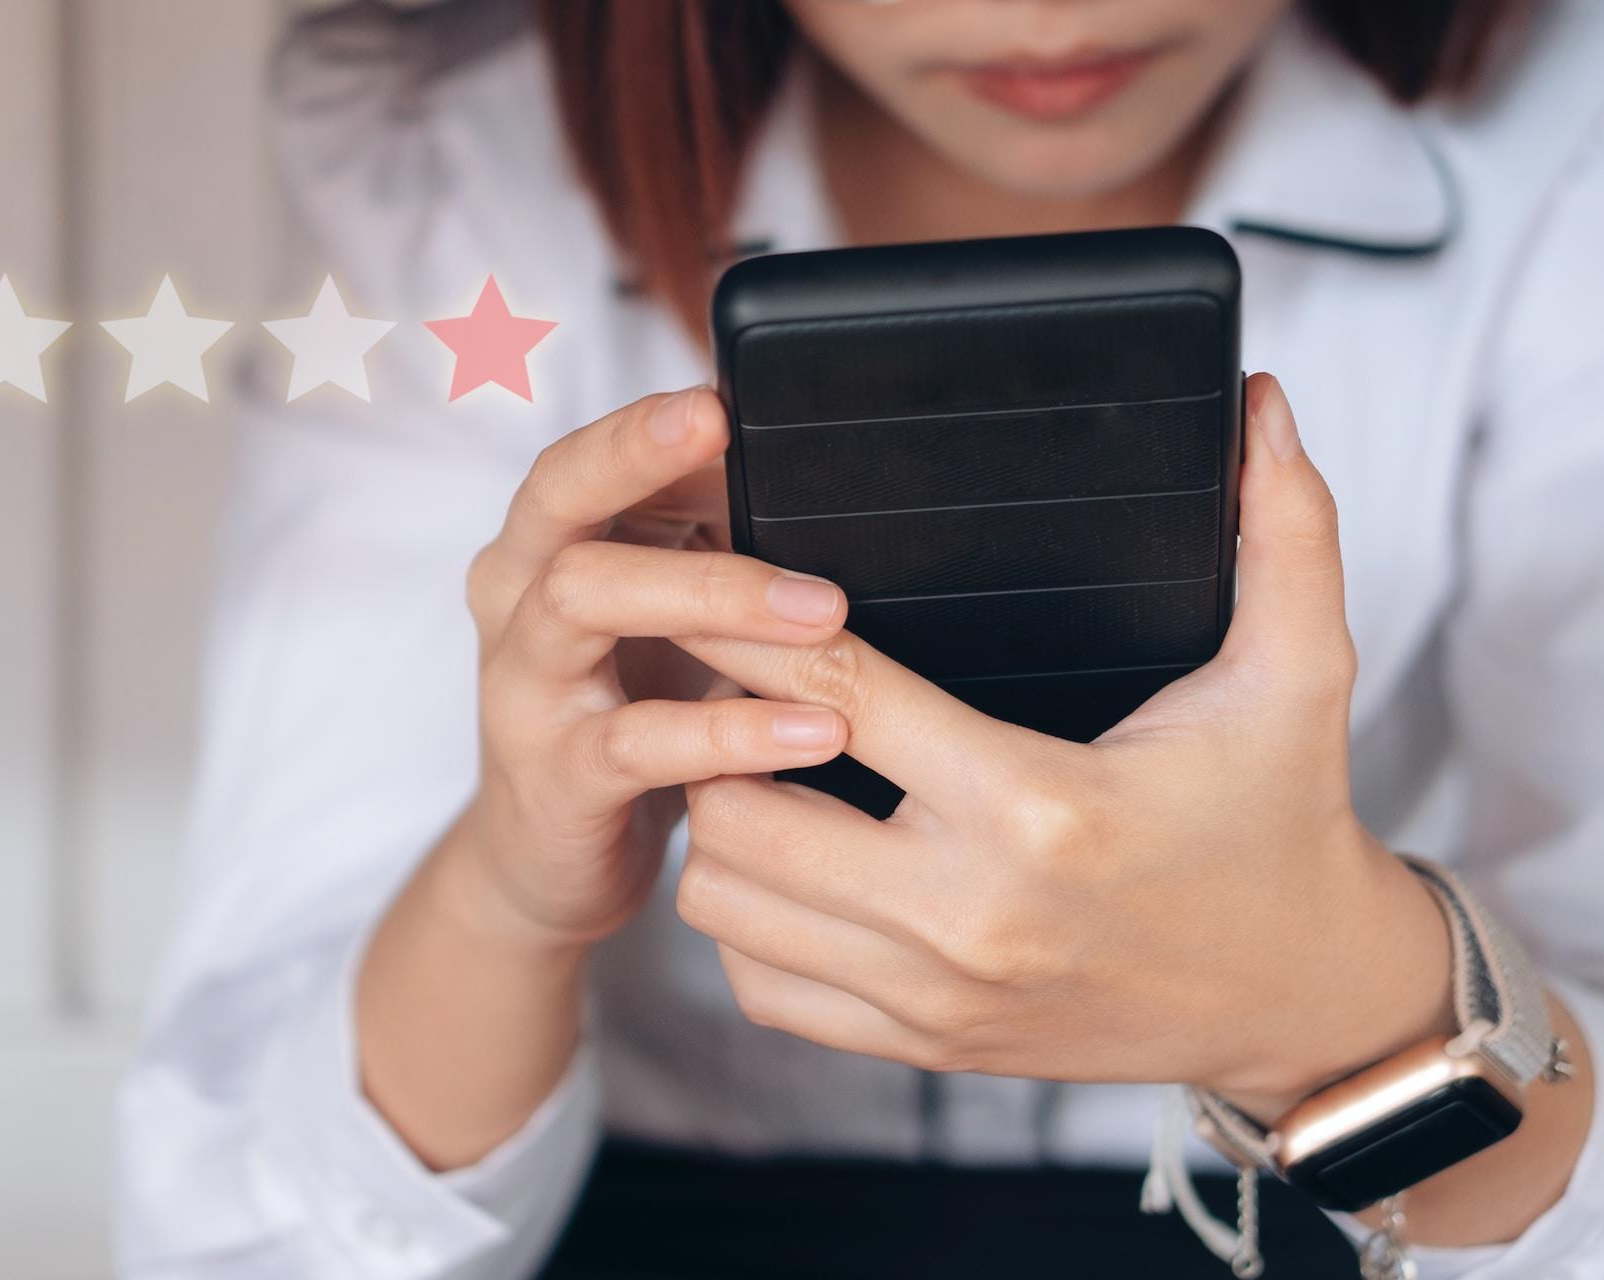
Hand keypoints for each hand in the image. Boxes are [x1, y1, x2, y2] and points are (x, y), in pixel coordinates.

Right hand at [453, 385, 854, 952]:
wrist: (543, 865)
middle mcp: (514, 605)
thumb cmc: (621, 720)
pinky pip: (635, 741)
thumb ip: (705, 549)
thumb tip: (807, 474)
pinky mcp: (555, 779)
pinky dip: (729, 732)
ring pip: (582, 602)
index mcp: (539, 552)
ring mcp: (523, 691)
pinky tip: (810, 732)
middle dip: (641, 461)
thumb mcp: (660, 623)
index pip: (573, 461)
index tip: (717, 397)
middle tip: (737, 443)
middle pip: (557, 505)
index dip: (637, 426)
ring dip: (712, 595)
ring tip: (822, 613)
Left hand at [674, 374, 1455, 1111]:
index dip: (748, 627)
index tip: (705, 580)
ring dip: (719, 826)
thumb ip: (1284, 529)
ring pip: (727, 902)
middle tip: (736, 680)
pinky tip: (786, 866)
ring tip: (754, 764)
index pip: (836, 696)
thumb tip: (1261, 401)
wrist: (1298, 1000)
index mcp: (1037, 805)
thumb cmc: (1281, 820)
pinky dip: (746, 924)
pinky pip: (760, 985)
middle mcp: (968, 913)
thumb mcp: (1298, 674)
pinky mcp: (921, 1047)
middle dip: (718, 732)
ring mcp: (935, 996)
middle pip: (742, 809)